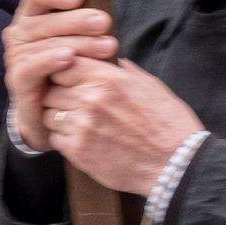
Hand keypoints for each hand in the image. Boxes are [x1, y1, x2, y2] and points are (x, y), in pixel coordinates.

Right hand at [3, 0, 117, 150]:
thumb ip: (90, 27)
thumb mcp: (85, 45)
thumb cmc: (75, 73)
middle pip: (42, 20)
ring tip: (105, 45)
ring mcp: (15, 58)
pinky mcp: (17, 82)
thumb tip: (108, 12)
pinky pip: (29, 67)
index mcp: (33, 18)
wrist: (56, 117)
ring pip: (40, 43)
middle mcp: (20, 35)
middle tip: (104, 22)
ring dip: (74, 42)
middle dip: (75, 20)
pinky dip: (48, 60)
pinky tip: (69, 58)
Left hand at [42, 57, 204, 195]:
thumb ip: (126, 71)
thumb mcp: (152, 87)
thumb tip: (114, 60)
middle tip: (73, 104)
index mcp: (109, 79)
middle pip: (52, 90)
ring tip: (78, 123)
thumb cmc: (169, 124)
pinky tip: (81, 140)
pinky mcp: (79, 152)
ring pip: (49, 115)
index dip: (65, 72)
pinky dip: (63, 139)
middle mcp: (91, 100)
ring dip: (59, 118)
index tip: (72, 80)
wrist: (176, 164)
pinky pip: (54, 139)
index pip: (63, 64)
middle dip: (60, 96)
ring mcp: (83, 127)